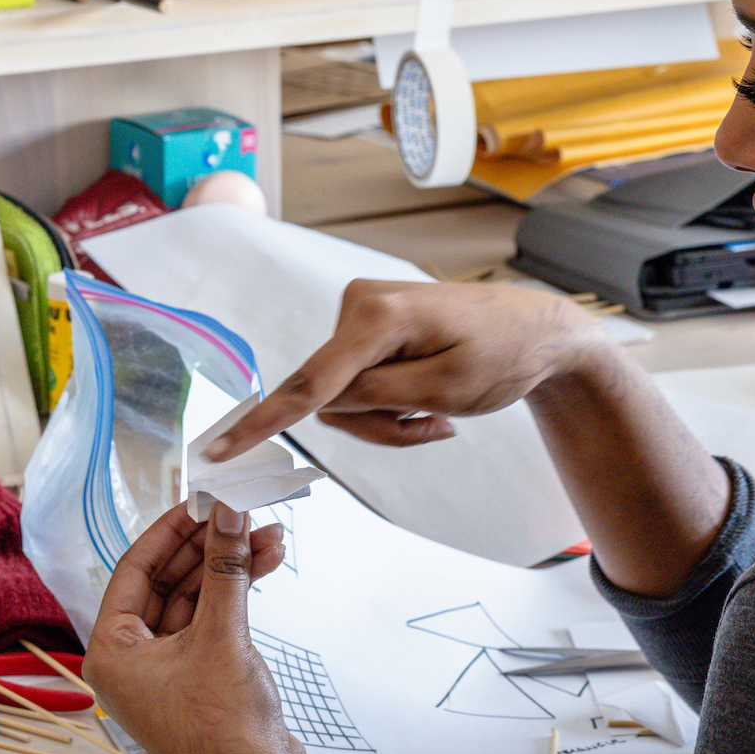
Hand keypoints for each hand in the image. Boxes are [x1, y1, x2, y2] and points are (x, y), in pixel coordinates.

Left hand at [83, 502, 293, 753]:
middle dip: (207, 546)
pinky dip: (234, 595)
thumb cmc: (225, 730)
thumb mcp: (221, 635)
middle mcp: (129, 661)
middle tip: (237, 512)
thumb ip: (224, 567)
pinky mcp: (196, 678)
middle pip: (165, 582)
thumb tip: (226, 514)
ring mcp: (164, 671)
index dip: (169, 531)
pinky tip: (264, 565)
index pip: (133, 571)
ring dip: (228, 567)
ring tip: (267, 534)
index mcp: (111, 652)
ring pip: (193, 601)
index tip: (197, 500)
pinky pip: (209, 622)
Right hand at [206, 280, 616, 460]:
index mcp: (379, 316)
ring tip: (438, 414)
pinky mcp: (365, 323)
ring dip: (387, 418)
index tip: (218, 450)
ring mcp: (359, 310)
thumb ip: (378, 399)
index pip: (311, 382)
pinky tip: (429, 399)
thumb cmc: (503, 355)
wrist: (536, 329)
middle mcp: (358, 303)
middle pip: (331, 397)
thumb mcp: (446, 389)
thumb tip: (324, 404)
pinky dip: (389, 402)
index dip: (263, 421)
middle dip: (378, 426)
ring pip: (342, 396)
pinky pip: (355, 382)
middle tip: (434, 430)